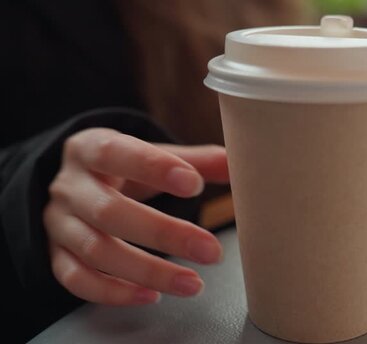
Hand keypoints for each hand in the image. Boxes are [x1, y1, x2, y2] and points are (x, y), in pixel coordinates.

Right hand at [44, 128, 228, 304]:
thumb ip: (192, 159)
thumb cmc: (119, 164)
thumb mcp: (150, 152)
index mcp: (90, 148)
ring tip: (193, 283)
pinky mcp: (54, 254)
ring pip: (96, 251)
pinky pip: (77, 279)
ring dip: (148, 271)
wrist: (71, 180)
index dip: (154, 168)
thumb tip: (235, 162)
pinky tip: (152, 296)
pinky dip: (114, 292)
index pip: (117, 153)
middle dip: (164, 234)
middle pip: (109, 212)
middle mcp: (69, 186)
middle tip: (211, 250)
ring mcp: (58, 223)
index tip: (195, 184)